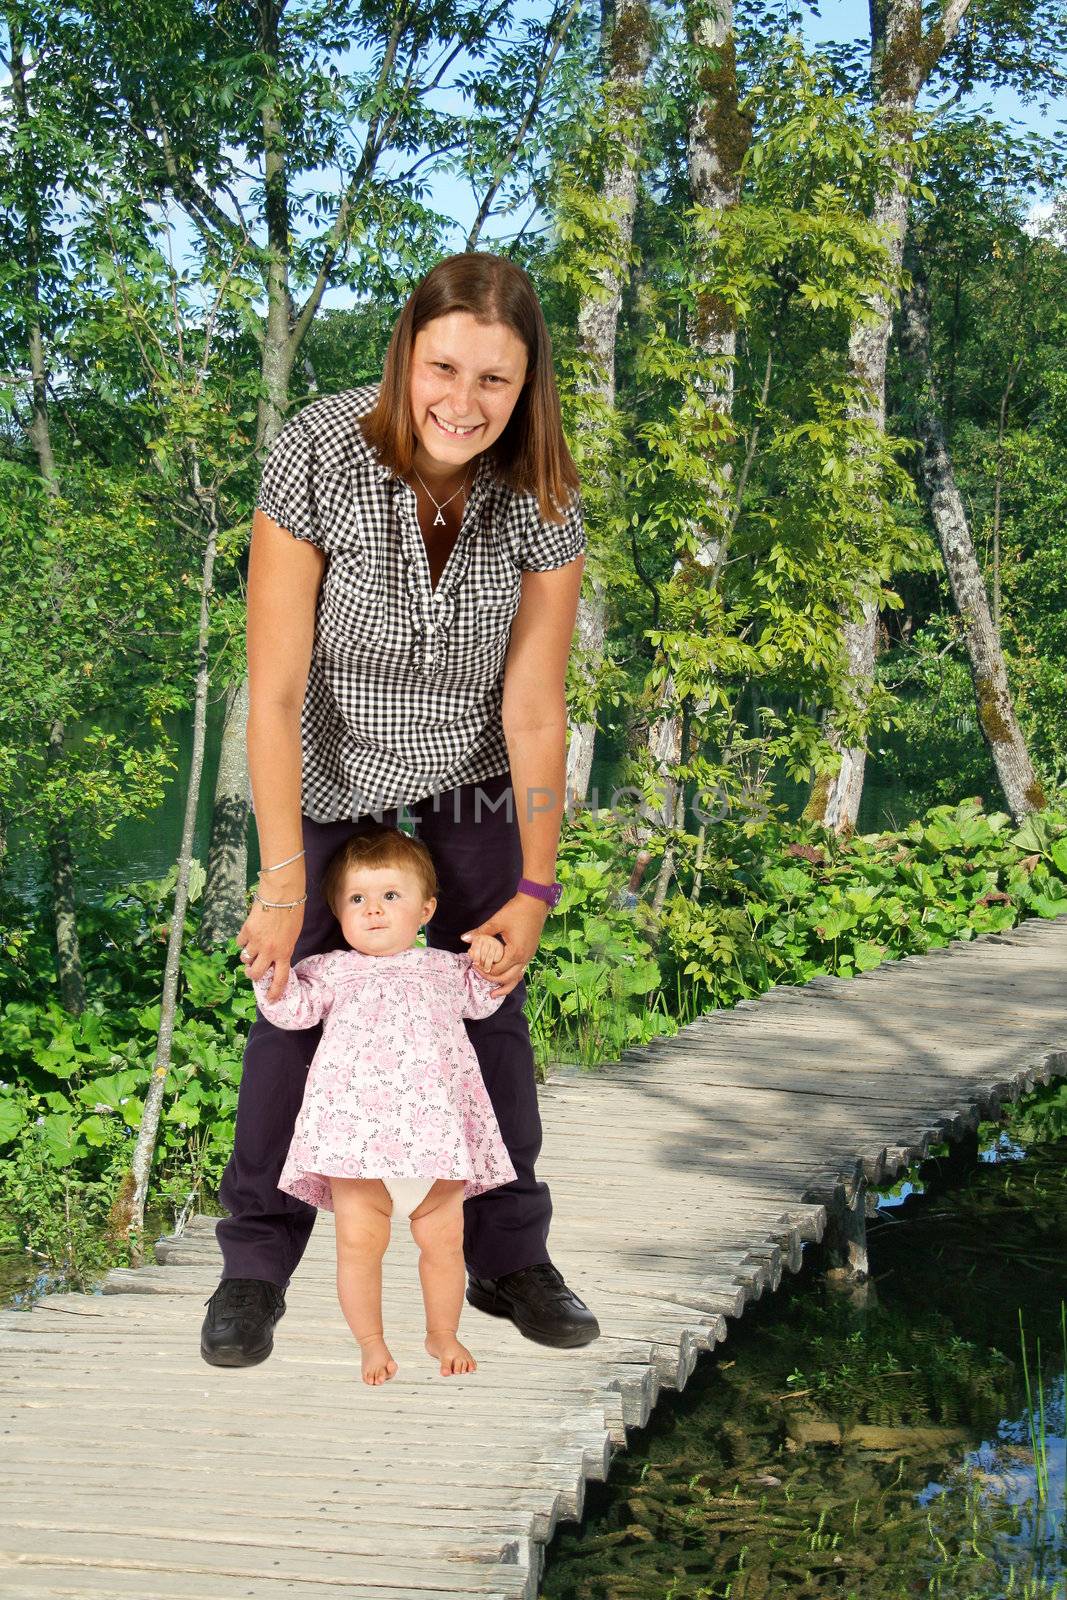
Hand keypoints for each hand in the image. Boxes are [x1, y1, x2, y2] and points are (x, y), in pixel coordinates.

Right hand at [236, 886, 304, 1003]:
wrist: (282, 895)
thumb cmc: (292, 913)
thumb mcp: (293, 936)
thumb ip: (283, 949)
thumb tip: (274, 957)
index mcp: (285, 953)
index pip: (279, 979)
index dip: (274, 992)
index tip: (270, 1000)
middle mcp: (269, 952)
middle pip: (255, 973)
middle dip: (252, 974)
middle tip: (253, 969)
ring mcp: (256, 942)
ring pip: (245, 959)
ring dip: (247, 957)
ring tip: (252, 948)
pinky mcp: (246, 932)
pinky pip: (240, 943)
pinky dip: (243, 941)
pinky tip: (249, 934)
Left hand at [460, 895, 548, 998]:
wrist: (535, 902)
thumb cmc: (516, 910)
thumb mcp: (497, 921)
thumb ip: (481, 932)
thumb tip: (465, 939)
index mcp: (516, 952)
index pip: (497, 970)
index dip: (484, 969)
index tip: (474, 963)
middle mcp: (524, 958)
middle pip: (507, 978)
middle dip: (492, 980)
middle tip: (479, 975)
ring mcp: (529, 956)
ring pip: (517, 978)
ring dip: (505, 986)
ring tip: (493, 994)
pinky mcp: (530, 953)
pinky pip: (520, 971)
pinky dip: (512, 977)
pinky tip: (504, 978)